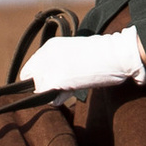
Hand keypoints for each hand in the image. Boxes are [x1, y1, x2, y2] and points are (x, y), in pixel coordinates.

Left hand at [26, 28, 145, 95]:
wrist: (114, 54)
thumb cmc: (103, 56)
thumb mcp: (75, 54)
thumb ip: (59, 64)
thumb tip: (52, 84)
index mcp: (50, 46)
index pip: (30, 68)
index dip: (39, 79)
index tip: (52, 83)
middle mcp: (46, 54)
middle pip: (32, 80)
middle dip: (45, 86)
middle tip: (64, 85)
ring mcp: (50, 66)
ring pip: (39, 89)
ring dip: (53, 92)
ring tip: (72, 86)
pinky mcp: (56, 79)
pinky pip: (48, 97)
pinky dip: (58, 99)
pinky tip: (72, 90)